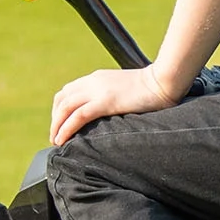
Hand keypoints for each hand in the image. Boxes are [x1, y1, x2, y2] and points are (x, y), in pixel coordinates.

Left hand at [50, 65, 172, 145]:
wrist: (164, 82)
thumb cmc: (152, 88)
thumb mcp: (125, 89)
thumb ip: (113, 96)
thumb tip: (111, 111)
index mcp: (96, 78)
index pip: (67, 91)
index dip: (59, 109)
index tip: (60, 125)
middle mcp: (93, 82)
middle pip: (61, 100)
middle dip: (55, 119)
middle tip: (55, 137)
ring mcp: (98, 91)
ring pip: (65, 108)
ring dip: (56, 126)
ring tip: (56, 142)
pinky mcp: (105, 102)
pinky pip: (78, 116)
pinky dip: (66, 128)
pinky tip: (63, 139)